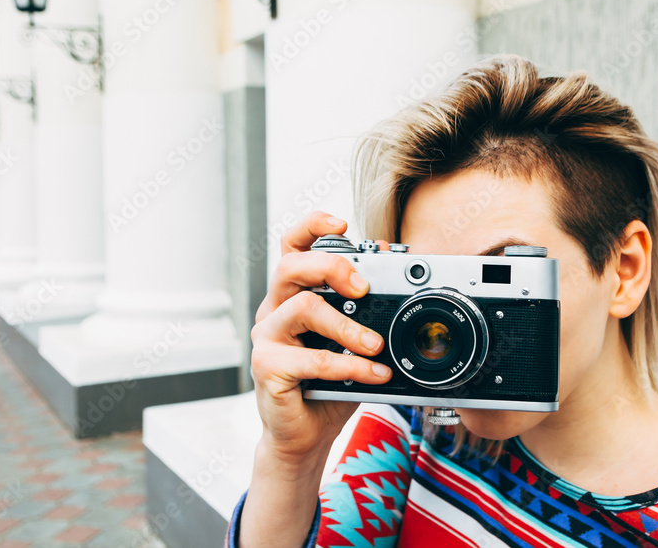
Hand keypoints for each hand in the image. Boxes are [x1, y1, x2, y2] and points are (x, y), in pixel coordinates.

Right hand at [251, 211, 392, 462]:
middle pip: (290, 266)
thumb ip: (366, 306)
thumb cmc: (327, 384)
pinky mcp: (267, 367)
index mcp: (293, 294)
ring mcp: (266, 338)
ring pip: (302, 309)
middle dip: (332, 267)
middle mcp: (274, 309)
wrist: (305, 434)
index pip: (292, 246)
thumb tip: (390, 264)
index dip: (312, 226)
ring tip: (375, 344)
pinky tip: (373, 373)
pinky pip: (312, 359)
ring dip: (347, 325)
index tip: (343, 222)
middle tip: (364, 287)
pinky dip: (350, 365)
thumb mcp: (352, 340)